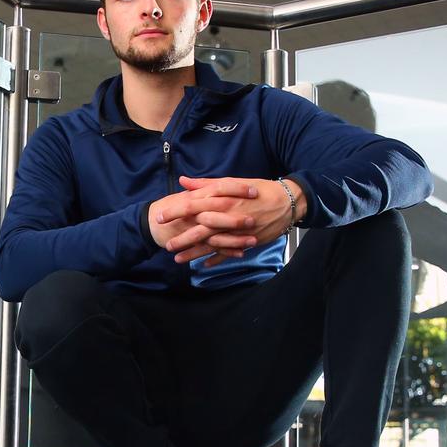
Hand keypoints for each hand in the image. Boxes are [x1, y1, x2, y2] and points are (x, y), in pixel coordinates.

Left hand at [159, 176, 305, 262]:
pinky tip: (203, 265)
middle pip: (199, 229)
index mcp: (222, 199)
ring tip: (177, 259)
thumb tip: (183, 181)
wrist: (287, 202)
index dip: (175, 211)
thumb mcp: (232, 182)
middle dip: (181, 238)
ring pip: (211, 244)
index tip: (159, 216)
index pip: (192, 205)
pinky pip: (228, 253)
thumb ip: (206, 184)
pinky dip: (216, 259)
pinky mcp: (246, 241)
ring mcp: (236, 231)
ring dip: (193, 253)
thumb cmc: (258, 189)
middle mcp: (227, 216)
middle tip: (164, 244)